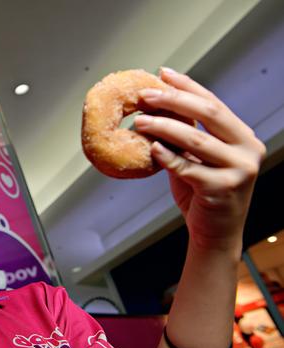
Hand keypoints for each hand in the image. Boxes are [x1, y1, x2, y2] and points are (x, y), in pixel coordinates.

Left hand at [134, 67, 265, 253]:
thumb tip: (154, 106)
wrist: (215, 233)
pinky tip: (151, 148)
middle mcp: (248, 149)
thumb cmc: (201, 193)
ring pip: (196, 139)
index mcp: (242, 136)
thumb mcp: (194, 158)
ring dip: (164, 127)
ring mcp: (240, 169)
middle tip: (145, 95)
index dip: (188, 86)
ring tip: (139, 121)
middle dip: (173, 100)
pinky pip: (189, 168)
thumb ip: (183, 135)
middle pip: (208, 113)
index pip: (213, 103)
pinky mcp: (223, 188)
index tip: (163, 73)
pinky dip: (168, 157)